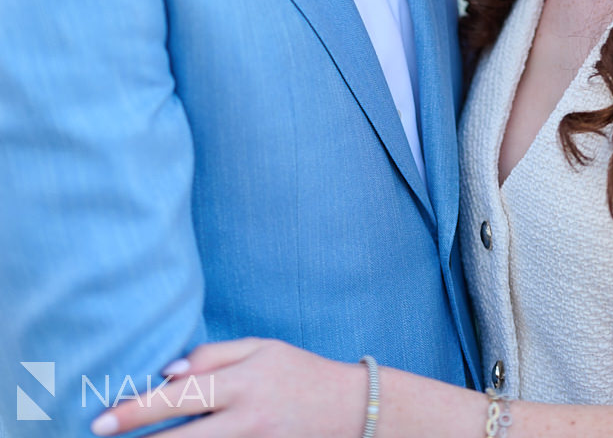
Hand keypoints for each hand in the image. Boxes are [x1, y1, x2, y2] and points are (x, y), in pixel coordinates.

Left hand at [90, 337, 366, 437]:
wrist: (351, 410)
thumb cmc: (299, 372)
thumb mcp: (262, 348)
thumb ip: (215, 355)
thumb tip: (168, 372)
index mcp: (244, 382)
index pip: (181, 396)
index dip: (137, 409)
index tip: (102, 420)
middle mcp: (246, 420)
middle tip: (98, 437)